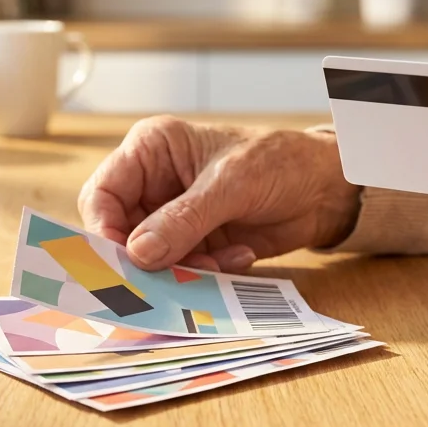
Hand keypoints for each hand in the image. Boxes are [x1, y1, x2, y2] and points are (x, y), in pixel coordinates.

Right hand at [78, 116, 361, 272]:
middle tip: (172, 275)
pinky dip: (204, 273)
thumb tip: (139, 252)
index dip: (105, 230)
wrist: (325, 188)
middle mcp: (154, 183)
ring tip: (219, 261)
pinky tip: (239, 255)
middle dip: (147, 258)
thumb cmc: (279, 161)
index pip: (102, 195)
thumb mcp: (231, 184)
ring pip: (150, 259)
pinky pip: (180, 270)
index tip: (124, 262)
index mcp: (150, 150)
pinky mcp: (195, 242)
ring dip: (181, 269)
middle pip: (121, 233)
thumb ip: (184, 219)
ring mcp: (173, 216)